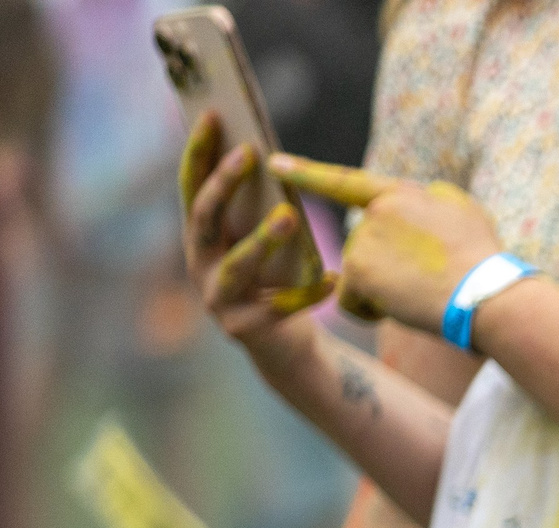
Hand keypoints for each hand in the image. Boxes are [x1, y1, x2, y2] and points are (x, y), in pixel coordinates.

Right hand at [179, 112, 331, 365]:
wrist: (286, 347)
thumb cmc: (278, 280)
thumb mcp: (267, 239)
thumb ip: (261, 207)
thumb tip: (272, 155)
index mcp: (202, 237)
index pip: (192, 187)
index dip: (199, 151)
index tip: (214, 114)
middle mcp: (200, 264)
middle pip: (205, 219)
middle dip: (224, 184)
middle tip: (249, 153)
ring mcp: (218, 298)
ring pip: (237, 264)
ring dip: (262, 239)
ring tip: (290, 217)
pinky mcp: (246, 328)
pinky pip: (281, 307)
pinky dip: (309, 294)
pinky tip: (332, 280)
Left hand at [270, 156, 501, 333]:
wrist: (487, 294)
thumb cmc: (485, 262)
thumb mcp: (464, 212)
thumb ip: (430, 201)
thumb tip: (416, 199)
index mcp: (401, 193)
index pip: (346, 182)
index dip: (308, 172)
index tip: (274, 163)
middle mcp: (376, 210)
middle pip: (363, 248)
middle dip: (385, 271)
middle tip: (427, 282)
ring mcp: (365, 238)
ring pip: (359, 276)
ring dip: (383, 294)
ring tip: (421, 295)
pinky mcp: (358, 269)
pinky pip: (350, 300)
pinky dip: (371, 312)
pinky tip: (403, 309)